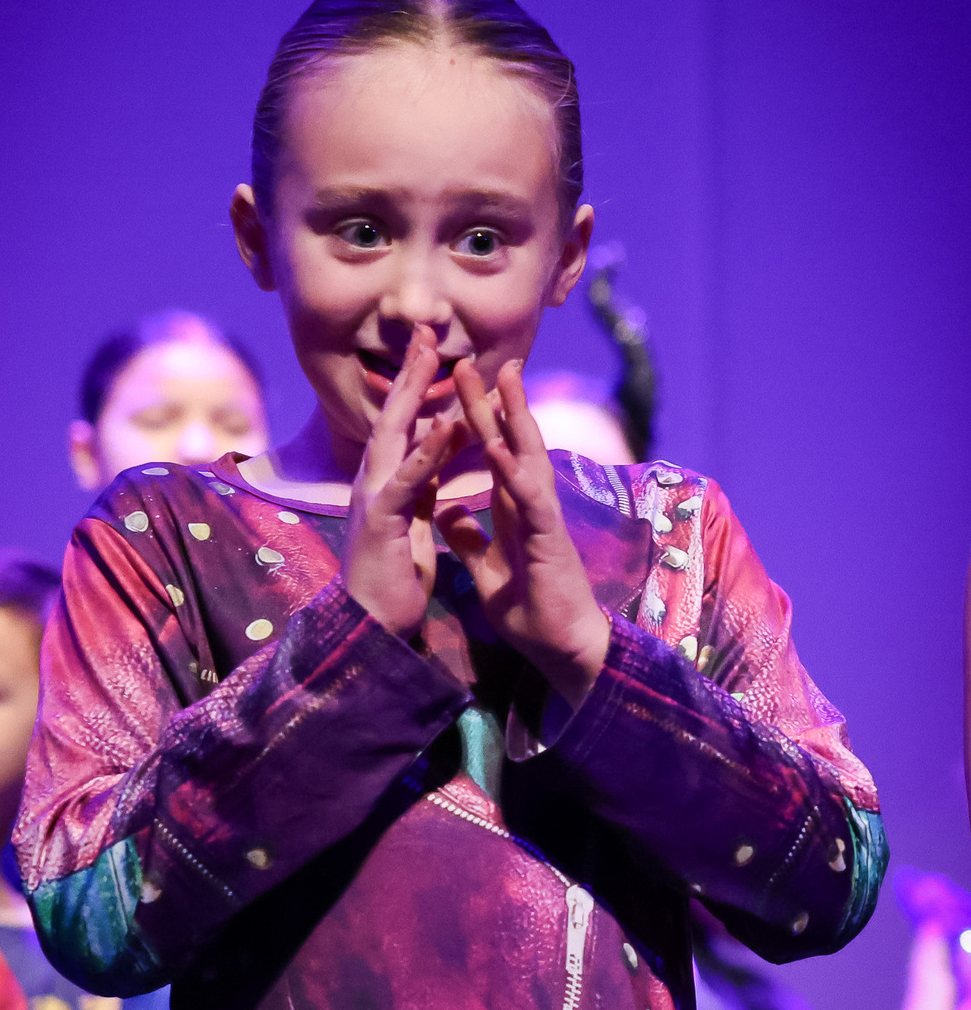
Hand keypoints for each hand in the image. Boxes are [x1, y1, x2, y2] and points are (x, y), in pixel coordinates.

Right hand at [343, 326, 467, 637]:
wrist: (372, 626)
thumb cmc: (391, 580)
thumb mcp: (412, 524)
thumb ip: (420, 488)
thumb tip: (432, 458)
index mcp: (386, 482)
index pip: (403, 424)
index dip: (415, 385)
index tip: (431, 349)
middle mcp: (374, 481)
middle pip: (393, 415)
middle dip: (409, 371)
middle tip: (425, 328)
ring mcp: (374, 497)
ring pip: (395, 435)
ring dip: (412, 393)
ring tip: (430, 354)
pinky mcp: (384, 520)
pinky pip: (409, 479)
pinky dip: (427, 450)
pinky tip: (444, 423)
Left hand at [434, 359, 609, 709]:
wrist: (563, 651)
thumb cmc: (533, 613)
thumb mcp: (488, 571)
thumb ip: (469, 539)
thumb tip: (446, 510)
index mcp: (515, 511)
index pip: (494, 454)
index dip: (477, 421)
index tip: (459, 386)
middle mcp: (532, 506)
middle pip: (511, 443)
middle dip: (494, 402)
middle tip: (475, 359)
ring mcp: (544, 519)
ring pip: (528, 458)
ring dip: (513, 419)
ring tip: (500, 378)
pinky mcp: (549, 541)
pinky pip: (530, 500)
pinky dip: (514, 472)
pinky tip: (500, 447)